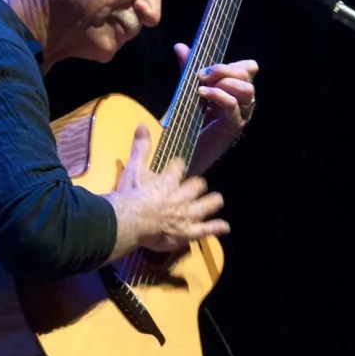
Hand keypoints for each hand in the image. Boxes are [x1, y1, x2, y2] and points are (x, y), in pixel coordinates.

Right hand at [104, 123, 229, 260]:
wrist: (130, 220)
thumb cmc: (131, 194)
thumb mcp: (134, 167)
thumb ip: (141, 147)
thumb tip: (142, 124)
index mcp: (169, 179)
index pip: (178, 166)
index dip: (177, 165)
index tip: (176, 166)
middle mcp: (182, 195)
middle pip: (197, 185)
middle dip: (197, 184)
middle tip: (196, 186)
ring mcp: (187, 214)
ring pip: (208, 204)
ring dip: (212, 201)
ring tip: (215, 200)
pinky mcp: (187, 231)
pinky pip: (207, 229)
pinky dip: (216, 227)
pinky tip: (224, 226)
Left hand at [173, 43, 258, 173]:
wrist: (178, 149)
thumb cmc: (184, 121)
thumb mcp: (186, 89)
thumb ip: (186, 69)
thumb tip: (180, 46)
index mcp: (234, 90)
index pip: (248, 68)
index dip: (233, 63)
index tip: (207, 67)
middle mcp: (241, 101)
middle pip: (248, 75)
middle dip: (224, 69)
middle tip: (202, 74)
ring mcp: (239, 115)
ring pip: (246, 89)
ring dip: (224, 82)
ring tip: (202, 87)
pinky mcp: (232, 127)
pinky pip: (233, 106)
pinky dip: (218, 95)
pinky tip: (202, 94)